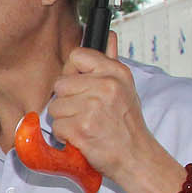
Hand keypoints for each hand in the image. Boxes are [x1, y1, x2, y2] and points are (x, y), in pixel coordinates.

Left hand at [45, 30, 167, 190]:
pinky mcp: (82, 128)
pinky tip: (83, 137)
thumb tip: (109, 35)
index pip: (76, 56)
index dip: (73, 72)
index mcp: (115, 72)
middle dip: (67, 100)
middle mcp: (105, 86)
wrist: (135, 157)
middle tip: (86, 112)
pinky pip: (57, 126)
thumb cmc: (126, 124)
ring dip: (66, 120)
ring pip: (55, 106)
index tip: (82, 86)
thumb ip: (111, 60)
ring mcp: (93, 107)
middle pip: (61, 83)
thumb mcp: (125, 87)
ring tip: (86, 125)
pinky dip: (66, 136)